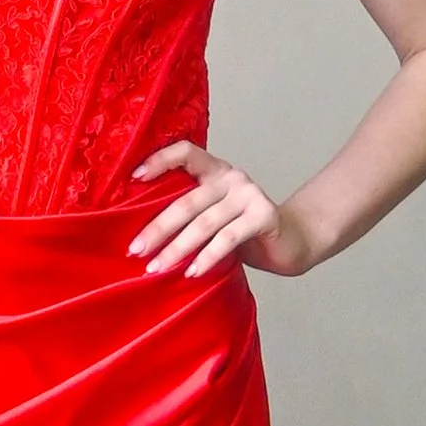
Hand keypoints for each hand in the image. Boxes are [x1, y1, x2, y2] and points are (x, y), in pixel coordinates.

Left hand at [128, 142, 315, 279]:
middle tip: (136, 250)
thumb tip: (143, 236)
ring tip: (158, 267)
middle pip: (187, 201)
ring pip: (204, 223)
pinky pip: (228, 239)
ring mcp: (249, 194)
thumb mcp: (214, 217)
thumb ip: (191, 214)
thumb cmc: (244, 232)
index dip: (159, 160)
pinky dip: (207, 257)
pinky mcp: (264, 215)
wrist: (291, 243)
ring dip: (177, 249)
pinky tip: (192, 272)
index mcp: (216, 171)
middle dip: (158, 229)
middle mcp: (232, 178)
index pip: (185, 152)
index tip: (133, 178)